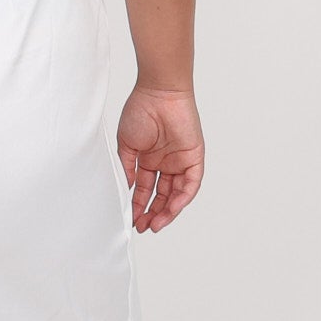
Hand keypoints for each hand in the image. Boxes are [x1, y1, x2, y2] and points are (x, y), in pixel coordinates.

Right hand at [116, 85, 203, 231]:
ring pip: (177, 193)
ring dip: (167, 210)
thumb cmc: (140, 111)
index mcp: (148, 159)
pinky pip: (191, 183)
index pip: (145, 189)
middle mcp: (165, 162)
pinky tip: (172, 209)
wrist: (159, 93)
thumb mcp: (127, 145)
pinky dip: (183, 198)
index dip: (139, 205)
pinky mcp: (194, 157)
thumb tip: (126, 190)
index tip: (132, 219)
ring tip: (156, 223)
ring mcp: (180, 161)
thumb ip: (127, 168)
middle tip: (144, 226)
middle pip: (162, 195)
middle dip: (153, 212)